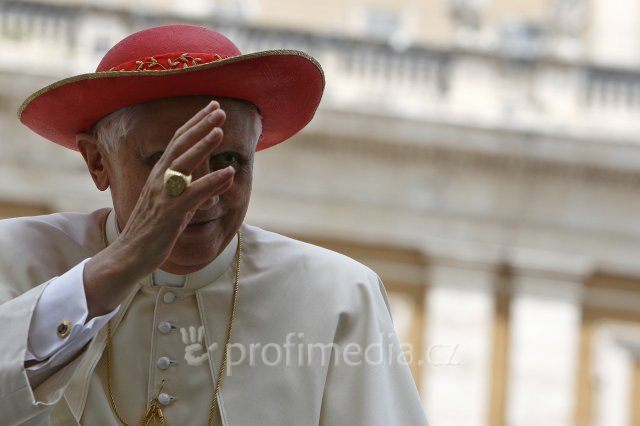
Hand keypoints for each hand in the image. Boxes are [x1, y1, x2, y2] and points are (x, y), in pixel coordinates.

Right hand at [84, 100, 233, 317]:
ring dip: (202, 145)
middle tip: (220, 109)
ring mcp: (163, 195)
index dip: (196, 123)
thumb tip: (223, 177)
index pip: (178, 141)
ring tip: (220, 130)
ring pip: (183, 164)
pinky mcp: (170, 214)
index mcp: (160, 175)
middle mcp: (159, 179)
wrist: (129, 256)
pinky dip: (211, 182)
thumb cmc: (154, 230)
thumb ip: (196, 188)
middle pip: (180, 145)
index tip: (212, 108)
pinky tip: (228, 173)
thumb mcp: (177, 204)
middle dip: (201, 125)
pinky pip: (192, 194)